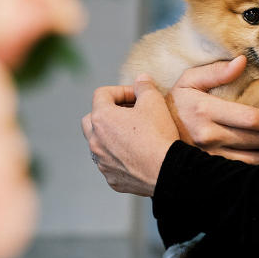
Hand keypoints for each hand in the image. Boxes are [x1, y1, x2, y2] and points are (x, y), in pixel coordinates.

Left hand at [81, 77, 177, 195]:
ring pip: (99, 144)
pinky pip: (110, 163)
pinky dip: (119, 157)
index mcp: (101, 118)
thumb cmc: (158, 135)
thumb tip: (141, 79)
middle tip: (129, 114)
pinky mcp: (111, 178)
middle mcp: (95, 141)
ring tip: (133, 135)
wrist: (166, 171)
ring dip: (111, 136)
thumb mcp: (154, 102)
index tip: (137, 96)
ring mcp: (101, 162)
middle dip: (108, 113)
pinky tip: (137, 156)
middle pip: (92, 119)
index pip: (102, 94)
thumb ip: (144, 86)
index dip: (121, 90)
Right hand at [166, 57, 258, 165]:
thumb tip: (242, 61)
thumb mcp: (189, 80)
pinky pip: (241, 169)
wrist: (150, 132)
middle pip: (256, 139)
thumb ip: (216, 70)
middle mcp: (208, 135)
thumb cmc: (174, 103)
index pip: (250, 118)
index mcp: (205, 110)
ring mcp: (208, 154)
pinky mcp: (208, 167)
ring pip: (252, 159)